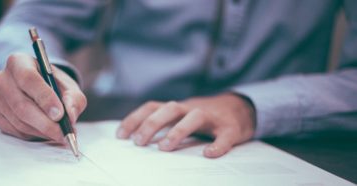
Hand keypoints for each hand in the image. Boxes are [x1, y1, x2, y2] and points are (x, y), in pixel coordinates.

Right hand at [0, 53, 86, 141]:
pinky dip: (32, 135)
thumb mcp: (69, 87)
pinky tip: (44, 131)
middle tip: (63, 133)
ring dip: (41, 131)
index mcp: (18, 62)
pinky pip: (14, 130)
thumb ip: (73, 99)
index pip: (28, 78)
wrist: (39, 91)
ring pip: (19, 121)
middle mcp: (2, 78)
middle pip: (21, 105)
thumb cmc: (54, 86)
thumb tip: (70, 116)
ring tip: (58, 133)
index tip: (59, 114)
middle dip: (45, 122)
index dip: (44, 98)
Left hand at [116, 93, 254, 157]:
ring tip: (164, 148)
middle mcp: (192, 108)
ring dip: (178, 131)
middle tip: (139, 142)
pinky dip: (218, 145)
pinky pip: (225, 135)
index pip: (152, 107)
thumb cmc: (205, 117)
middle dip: (152, 124)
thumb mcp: (181, 116)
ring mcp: (212, 117)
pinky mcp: (231, 128)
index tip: (121, 135)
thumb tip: (136, 139)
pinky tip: (209, 154)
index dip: (135, 119)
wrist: (241, 108)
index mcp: (178, 108)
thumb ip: (164, 124)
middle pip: (170, 109)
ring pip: (195, 117)